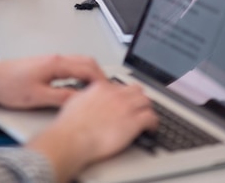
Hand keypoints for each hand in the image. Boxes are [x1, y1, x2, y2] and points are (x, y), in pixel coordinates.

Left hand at [0, 54, 105, 108]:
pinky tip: (77, 87)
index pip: (87, 68)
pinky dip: (79, 75)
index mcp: (56, 64)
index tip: (109, 92)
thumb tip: (80, 101)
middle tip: (107, 91)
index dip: (101, 81)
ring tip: (95, 91)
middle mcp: (55, 59)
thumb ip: (61, 98)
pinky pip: (69, 67)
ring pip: (78, 63)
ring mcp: (50, 61)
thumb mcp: (37, 97)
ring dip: (89, 74)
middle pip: (86, 62)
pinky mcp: (44, 66)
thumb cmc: (8, 86)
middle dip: (100, 76)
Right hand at [29, 80, 157, 181]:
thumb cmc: (71, 124)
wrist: (73, 137)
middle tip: (139, 106)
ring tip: (147, 117)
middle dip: (139, 98)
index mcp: (101, 88)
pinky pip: (151, 118)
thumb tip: (86, 98)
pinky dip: (153, 123)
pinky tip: (151, 128)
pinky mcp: (133, 122)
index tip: (124, 100)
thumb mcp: (75, 100)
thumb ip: (85, 96)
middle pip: (136, 90)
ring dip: (147, 109)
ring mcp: (125, 107)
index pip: (120, 86)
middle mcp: (115, 94)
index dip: (124, 94)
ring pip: (146, 101)